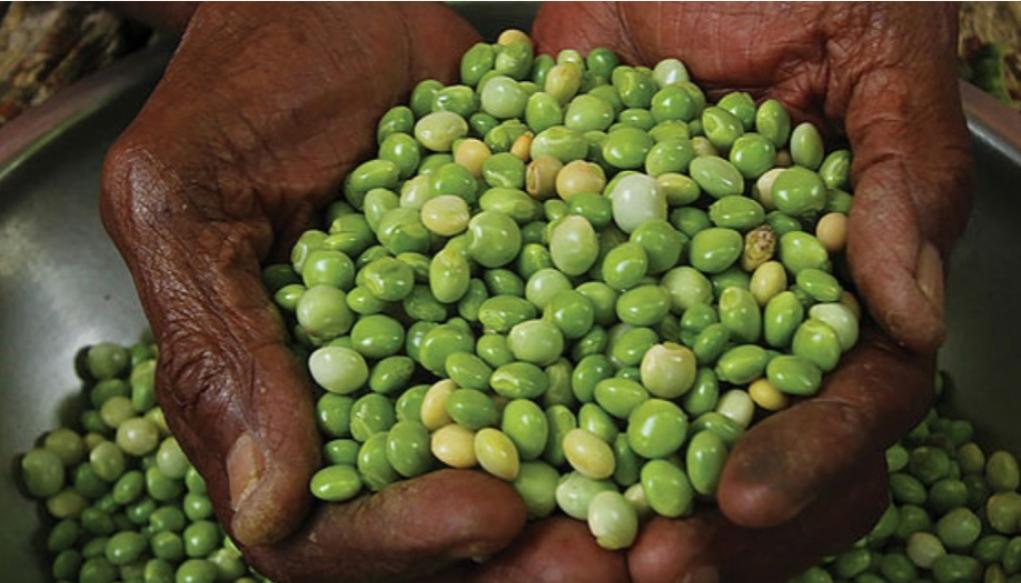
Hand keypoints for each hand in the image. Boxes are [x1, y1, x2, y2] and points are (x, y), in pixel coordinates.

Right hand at [100, 4, 628, 580]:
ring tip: (674, 503)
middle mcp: (381, 395)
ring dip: (600, 492)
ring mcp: (462, 348)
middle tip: (608, 559)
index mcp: (279, 401)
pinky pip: (588, 352)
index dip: (400, 541)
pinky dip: (642, 379)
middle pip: (442, 515)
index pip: (325, 524)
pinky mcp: (529, 290)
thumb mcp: (190, 199)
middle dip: (524, 551)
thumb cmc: (243, 85)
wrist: (334, 5)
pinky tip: (710, 393)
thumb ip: (216, 346)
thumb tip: (265, 509)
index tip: (487, 515)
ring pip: (529, 454)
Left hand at [533, 3, 970, 580]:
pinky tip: (467, 452)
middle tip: (637, 568)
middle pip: (740, 448)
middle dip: (699, 522)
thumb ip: (906, 178)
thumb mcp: (878, 49)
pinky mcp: (563, 264)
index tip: (742, 500)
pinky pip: (531, 347)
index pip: (848, 401)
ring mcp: (649, 297)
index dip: (805, 459)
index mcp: (835, 282)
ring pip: (636, 428)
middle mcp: (742, 311)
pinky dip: (504, 408)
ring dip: (597, 501)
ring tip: (546, 552)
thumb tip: (913, 318)